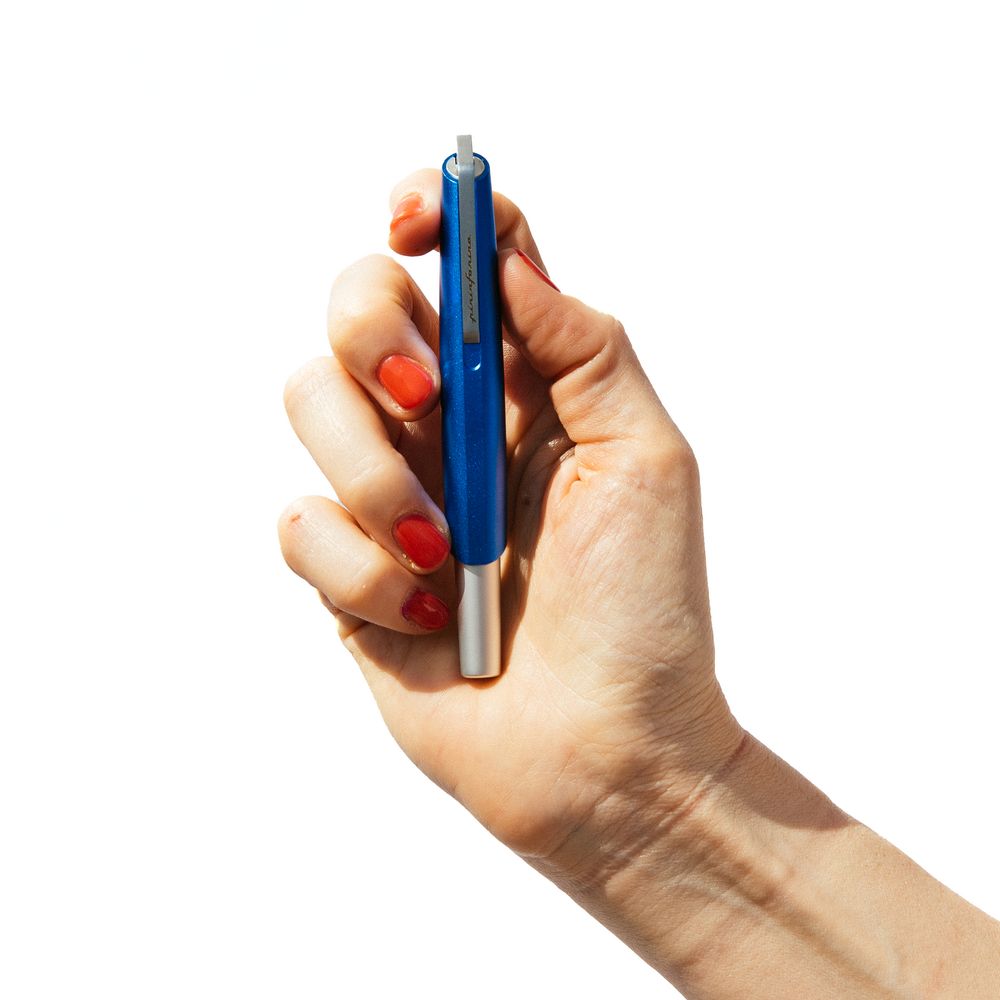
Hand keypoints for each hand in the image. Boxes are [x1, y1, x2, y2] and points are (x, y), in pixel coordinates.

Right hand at [278, 169, 742, 876]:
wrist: (607, 755)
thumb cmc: (642, 611)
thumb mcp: (645, 461)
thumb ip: (583, 348)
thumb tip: (508, 256)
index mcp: (525, 386)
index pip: (469, 262)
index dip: (436, 213)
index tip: (416, 217)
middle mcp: (448, 422)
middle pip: (359, 304)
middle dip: (370, 332)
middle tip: (419, 390)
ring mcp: (391, 492)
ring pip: (309, 400)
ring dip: (372, 471)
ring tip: (442, 551)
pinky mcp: (343, 569)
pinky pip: (298, 522)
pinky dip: (355, 565)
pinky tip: (418, 612)